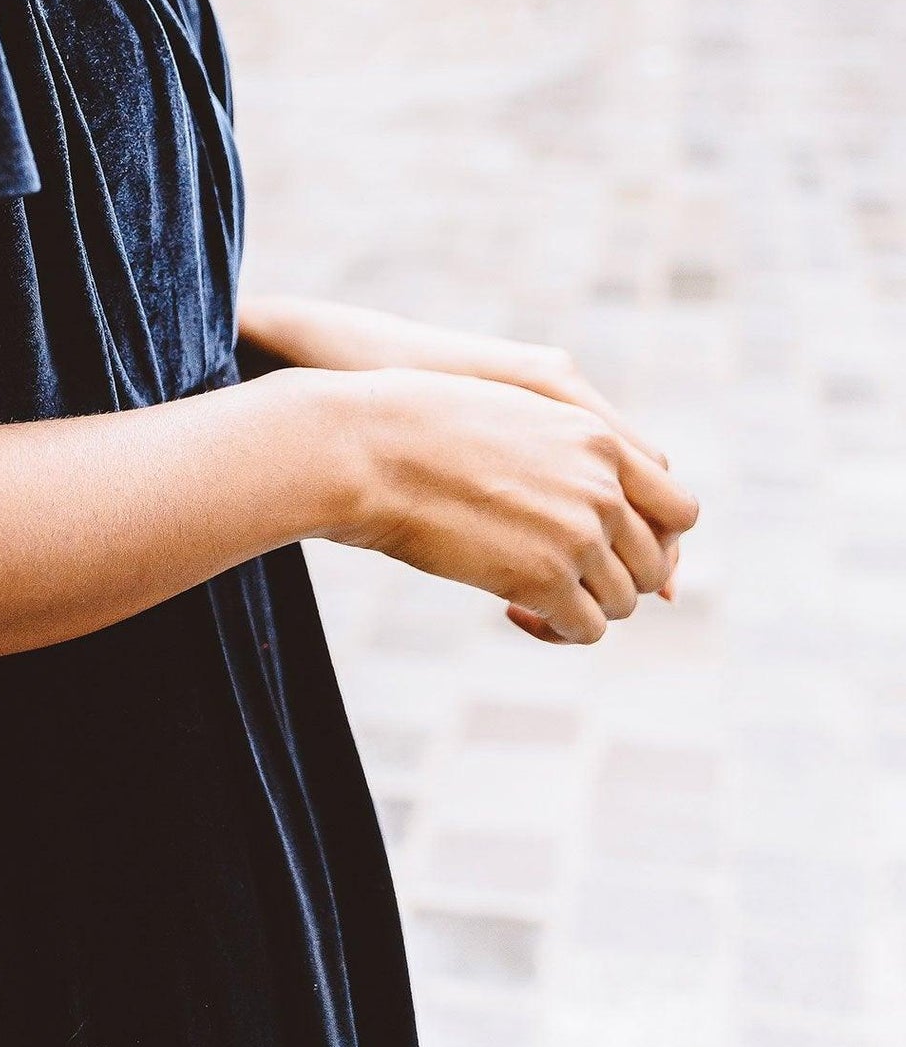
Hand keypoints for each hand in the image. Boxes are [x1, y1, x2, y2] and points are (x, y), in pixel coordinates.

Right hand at [320, 367, 699, 646]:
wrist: (370, 447)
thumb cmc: (418, 425)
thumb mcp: (509, 416)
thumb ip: (560, 454)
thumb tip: (577, 509)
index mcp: (595, 437)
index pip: (675, 504)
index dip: (655, 539)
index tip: (617, 554)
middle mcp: (601, 485)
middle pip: (655, 559)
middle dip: (619, 577)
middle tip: (568, 581)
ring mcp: (579, 531)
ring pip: (624, 598)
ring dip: (586, 605)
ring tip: (534, 596)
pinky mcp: (545, 576)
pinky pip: (587, 627)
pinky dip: (560, 630)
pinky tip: (517, 612)